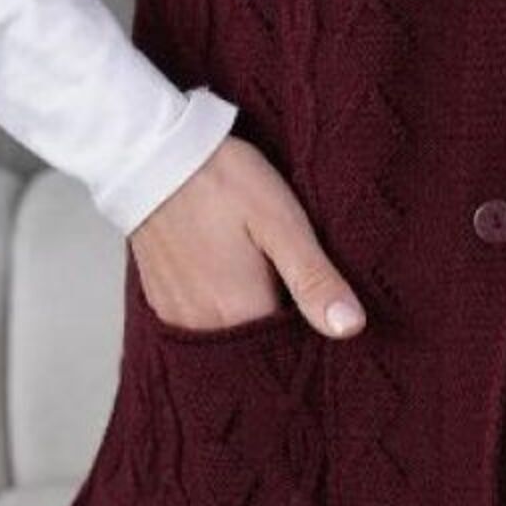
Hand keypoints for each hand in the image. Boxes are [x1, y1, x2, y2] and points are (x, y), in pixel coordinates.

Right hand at [128, 134, 366, 339]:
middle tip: (296, 288)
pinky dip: (221, 311)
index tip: (325, 309)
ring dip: (250, 319)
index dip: (311, 333)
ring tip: (267, 281)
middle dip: (280, 329)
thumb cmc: (223, 182)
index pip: (288, 350)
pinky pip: (200, 323)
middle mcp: (204, 326)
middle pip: (256, 348)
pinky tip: (234, 280)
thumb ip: (314, 278)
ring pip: (228, 336)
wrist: (155, 154)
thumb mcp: (281, 222)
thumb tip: (351, 328)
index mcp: (240, 312)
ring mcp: (177, 315)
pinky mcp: (161, 300)